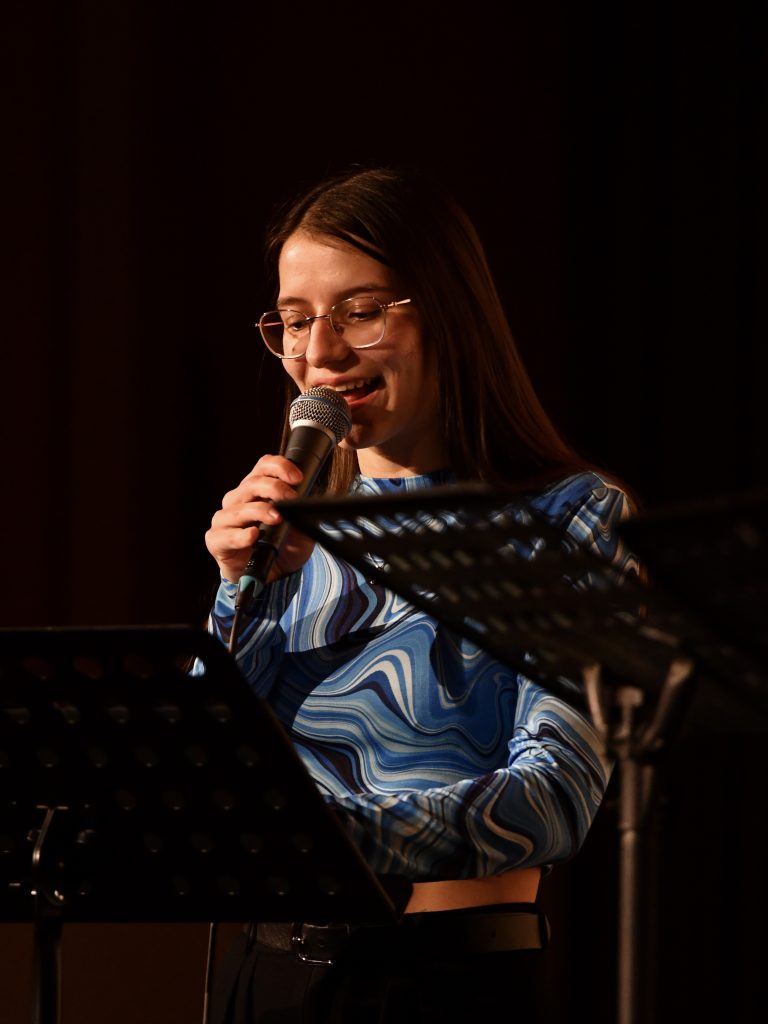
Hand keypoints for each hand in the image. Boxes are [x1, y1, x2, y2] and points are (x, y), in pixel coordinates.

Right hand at [205, 455, 314, 583]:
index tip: (297, 478)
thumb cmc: (281, 546)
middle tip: (291, 499)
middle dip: (274, 488)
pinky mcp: (216, 540)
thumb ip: (303, 514)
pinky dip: (241, 536)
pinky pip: (226, 535)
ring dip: (260, 511)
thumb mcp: (299, 529)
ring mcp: (224, 519)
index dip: (280, 467)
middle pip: (252, 484)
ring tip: (277, 518)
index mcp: (255, 490)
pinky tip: (253, 535)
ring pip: (240, 509)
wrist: (270, 576)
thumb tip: (311, 504)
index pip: (263, 466)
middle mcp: (237, 500)